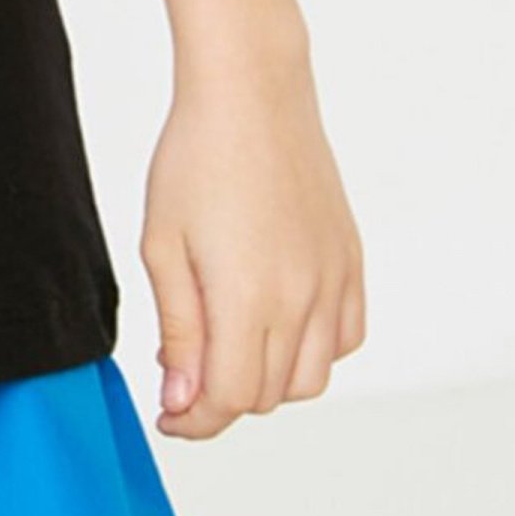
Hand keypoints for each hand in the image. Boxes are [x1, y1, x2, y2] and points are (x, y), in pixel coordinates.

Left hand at [139, 34, 365, 437]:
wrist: (252, 94)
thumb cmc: (195, 159)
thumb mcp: (163, 247)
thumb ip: (178, 331)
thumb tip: (182, 401)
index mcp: (249, 299)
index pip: (230, 400)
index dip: (194, 421)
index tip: (168, 416)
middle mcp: (303, 298)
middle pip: (268, 395)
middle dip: (223, 398)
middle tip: (185, 372)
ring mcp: (334, 280)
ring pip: (311, 378)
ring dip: (269, 380)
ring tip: (228, 345)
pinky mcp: (351, 259)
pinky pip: (345, 338)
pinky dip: (314, 350)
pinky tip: (277, 323)